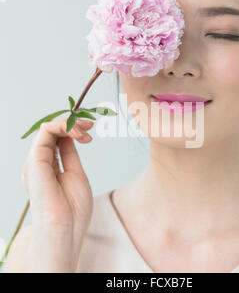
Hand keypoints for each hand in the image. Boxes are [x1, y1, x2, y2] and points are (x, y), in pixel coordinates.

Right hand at [22, 118, 93, 271]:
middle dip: (73, 124)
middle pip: (52, 133)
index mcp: (49, 168)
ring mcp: (37, 161)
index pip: (57, 140)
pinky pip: (45, 132)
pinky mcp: (35, 160)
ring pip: (48, 129)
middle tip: (90, 125)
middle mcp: (40, 163)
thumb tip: (70, 137)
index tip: (90, 129)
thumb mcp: (76, 174)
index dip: (73, 130)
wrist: (66, 228)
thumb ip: (69, 154)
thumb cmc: (74, 209)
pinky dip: (62, 126)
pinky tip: (76, 131)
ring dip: (69, 123)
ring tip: (85, 129)